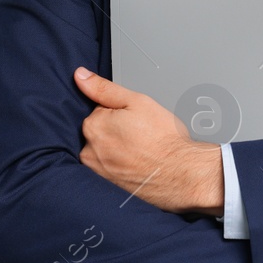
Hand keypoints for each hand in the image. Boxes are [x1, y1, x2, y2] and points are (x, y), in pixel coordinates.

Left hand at [74, 67, 222, 215]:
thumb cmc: (164, 140)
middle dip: (117, 130)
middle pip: (100, 131)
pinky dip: (121, 164)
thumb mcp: (136, 101)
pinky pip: (110, 168)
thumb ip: (104, 88)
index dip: (121, 113)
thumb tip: (80, 76)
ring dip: (118, 148)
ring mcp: (98, 171)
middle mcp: (89, 151)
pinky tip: (138, 164)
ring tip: (141, 151)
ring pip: (105, 150)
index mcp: (93, 127)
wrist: (182, 175)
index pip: (100, 111)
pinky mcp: (107, 186)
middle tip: (141, 136)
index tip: (136, 121)